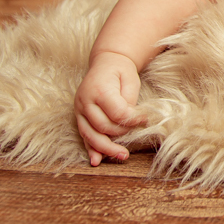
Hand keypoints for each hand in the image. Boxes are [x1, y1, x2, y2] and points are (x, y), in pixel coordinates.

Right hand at [73, 50, 147, 165]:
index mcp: (100, 89)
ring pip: (91, 135)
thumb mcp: (130, 81)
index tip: (145, 119)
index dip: (133, 120)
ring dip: (106, 148)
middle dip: (122, 134)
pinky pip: (83, 136)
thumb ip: (129, 101)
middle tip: (137, 134)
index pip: (117, 113)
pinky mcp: (78, 116)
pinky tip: (96, 161)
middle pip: (103, 126)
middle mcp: (85, 101)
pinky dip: (90, 149)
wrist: (105, 62)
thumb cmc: (121, 71)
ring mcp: (79, 110)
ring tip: (123, 155)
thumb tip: (132, 122)